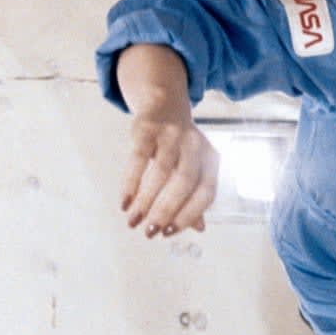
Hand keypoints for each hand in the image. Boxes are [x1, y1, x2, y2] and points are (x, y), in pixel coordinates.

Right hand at [121, 112, 218, 238]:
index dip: (189, 214)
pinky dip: (130, 183)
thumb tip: (199, 228)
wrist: (163, 102)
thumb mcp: (194, 165)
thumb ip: (196, 195)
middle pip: (184, 183)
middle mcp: (196, 146)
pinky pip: (138, 159)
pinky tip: (124, 202)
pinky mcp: (149, 129)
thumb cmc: (180, 143)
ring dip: (145, 201)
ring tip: (132, 220)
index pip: (206, 192)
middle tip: (149, 231)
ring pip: (160, 172)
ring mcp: (173, 135)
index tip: (169, 232)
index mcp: (211, 158)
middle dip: (165, 211)